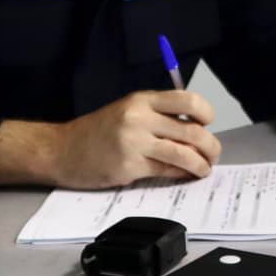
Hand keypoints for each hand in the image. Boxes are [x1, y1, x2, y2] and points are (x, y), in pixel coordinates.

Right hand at [54, 89, 220, 188]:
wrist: (61, 150)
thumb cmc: (97, 131)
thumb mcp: (127, 111)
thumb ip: (158, 116)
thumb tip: (196, 129)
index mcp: (142, 100)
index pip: (188, 100)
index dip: (206, 113)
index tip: (209, 123)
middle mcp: (139, 118)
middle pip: (192, 131)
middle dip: (211, 146)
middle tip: (213, 154)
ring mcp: (134, 143)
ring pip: (183, 153)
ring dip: (201, 164)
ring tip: (204, 169)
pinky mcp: (129, 167)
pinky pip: (166, 171)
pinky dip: (181, 174)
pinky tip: (184, 175)